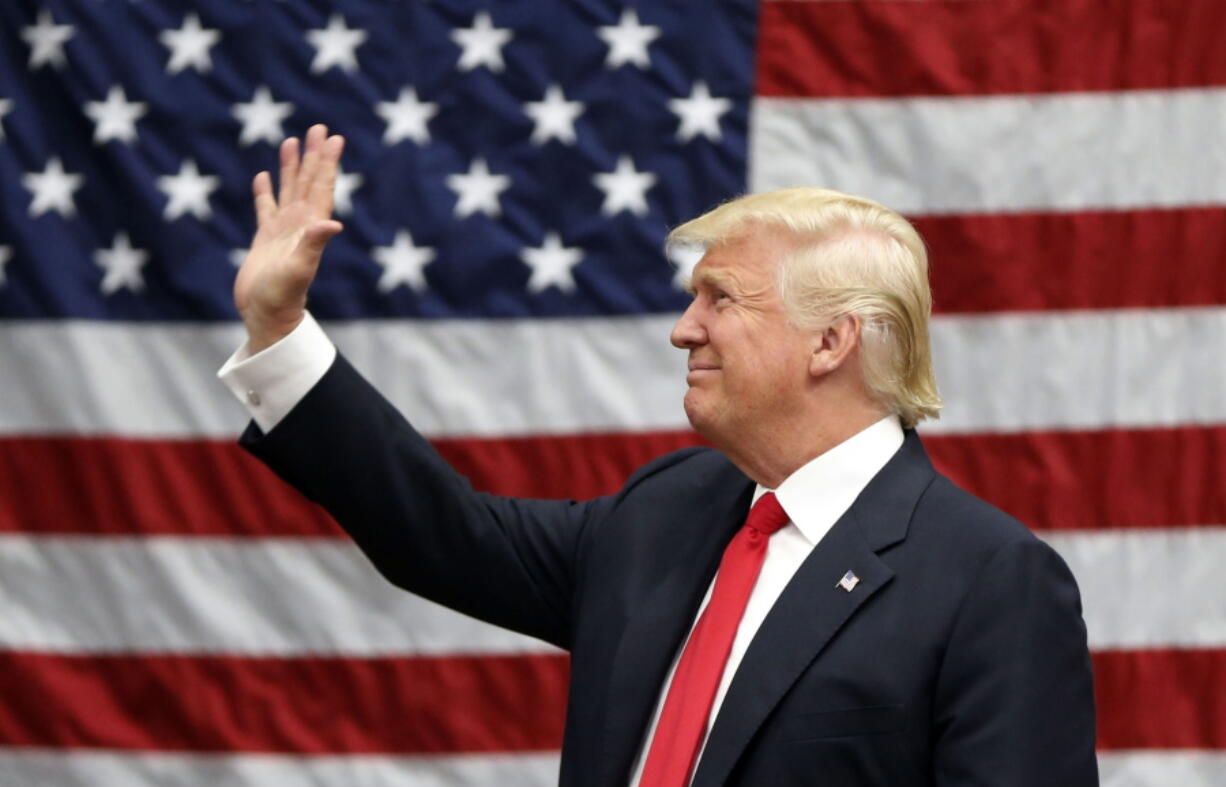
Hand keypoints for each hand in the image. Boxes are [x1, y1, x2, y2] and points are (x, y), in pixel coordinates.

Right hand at [235, 124, 344, 352]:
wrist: (266, 315)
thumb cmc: (282, 296)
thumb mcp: (299, 268)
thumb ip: (314, 244)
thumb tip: (333, 223)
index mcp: (310, 226)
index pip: (322, 187)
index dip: (327, 163)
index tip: (334, 138)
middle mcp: (300, 225)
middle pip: (308, 182)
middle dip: (314, 155)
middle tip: (319, 127)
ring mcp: (283, 231)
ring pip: (288, 190)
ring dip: (292, 166)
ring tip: (293, 141)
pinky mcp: (265, 239)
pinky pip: (265, 208)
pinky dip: (266, 192)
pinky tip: (264, 177)